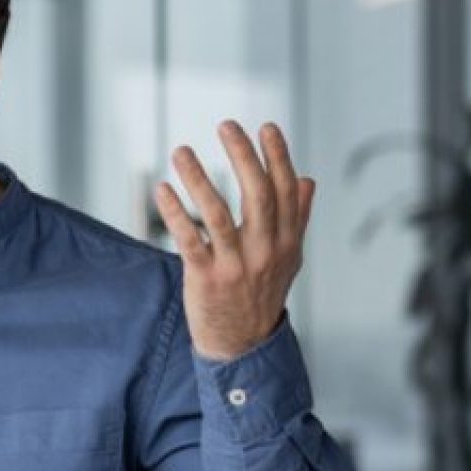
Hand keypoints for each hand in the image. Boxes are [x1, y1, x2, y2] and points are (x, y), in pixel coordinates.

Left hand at [154, 121, 314, 360]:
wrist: (243, 346)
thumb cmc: (261, 294)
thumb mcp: (288, 258)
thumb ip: (297, 218)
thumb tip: (308, 179)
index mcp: (288, 242)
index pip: (286, 191)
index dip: (277, 157)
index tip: (265, 126)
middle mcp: (266, 251)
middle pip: (258, 195)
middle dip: (243, 156)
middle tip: (226, 125)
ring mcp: (236, 266)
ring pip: (218, 214)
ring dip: (198, 178)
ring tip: (180, 151)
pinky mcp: (206, 279)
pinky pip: (188, 240)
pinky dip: (175, 213)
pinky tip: (162, 190)